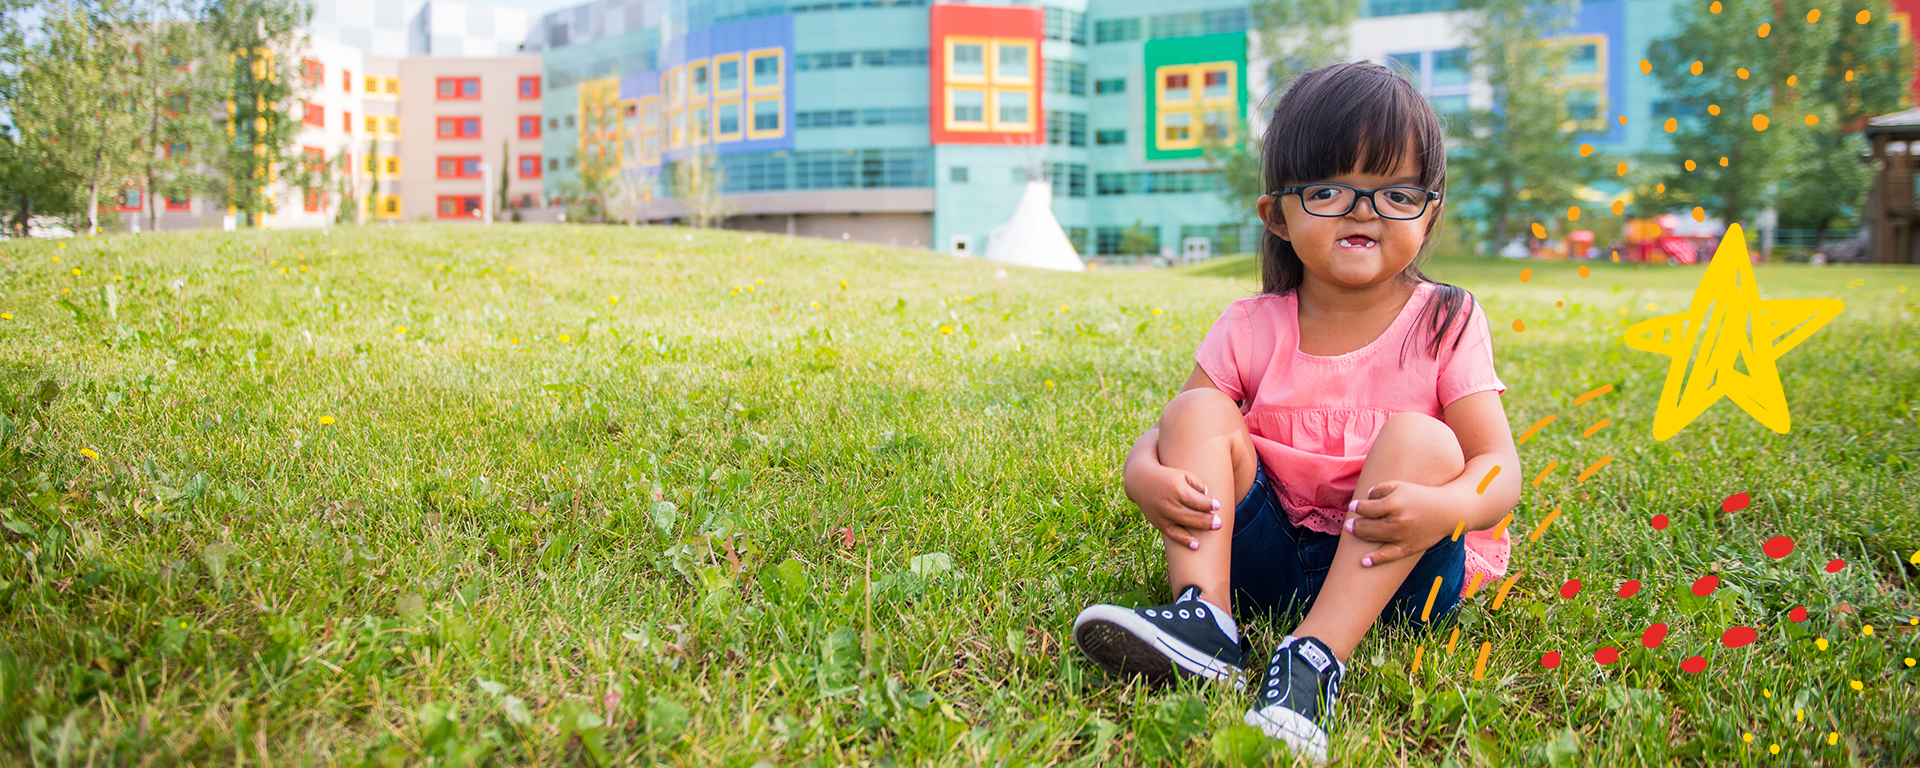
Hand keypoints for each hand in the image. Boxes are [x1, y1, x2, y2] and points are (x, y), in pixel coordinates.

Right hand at [1125, 459, 1221, 550]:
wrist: (1140, 481)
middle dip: (1208, 520)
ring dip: (1201, 528)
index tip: (1218, 505)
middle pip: (1194, 514)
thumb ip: (1197, 484)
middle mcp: (1170, 503)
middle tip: (1219, 522)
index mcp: (1177, 489)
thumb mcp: (1183, 474)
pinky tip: (1196, 546)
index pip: (1198, 500)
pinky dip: (1184, 540)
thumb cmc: (1167, 477)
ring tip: (1215, 528)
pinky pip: (1173, 535)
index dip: (1210, 504)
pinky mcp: (1159, 523)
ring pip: (1185, 525)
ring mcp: (1164, 515)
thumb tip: (1207, 498)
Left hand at [1345, 481, 1460, 567]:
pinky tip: (1363, 562)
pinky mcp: (1408, 548)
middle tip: (1349, 524)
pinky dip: (1375, 560)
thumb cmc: (1421, 495)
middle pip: (1367, 525)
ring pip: (1374, 539)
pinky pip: (1389, 556)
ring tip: (1352, 532)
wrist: (1447, 511)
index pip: (1366, 508)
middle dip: (1355, 525)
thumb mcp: (1401, 485)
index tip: (1353, 506)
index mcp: (1394, 504)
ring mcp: (1402, 536)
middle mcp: (1397, 521)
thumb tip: (1366, 497)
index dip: (1357, 507)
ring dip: (1360, 536)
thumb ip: (1381, 489)